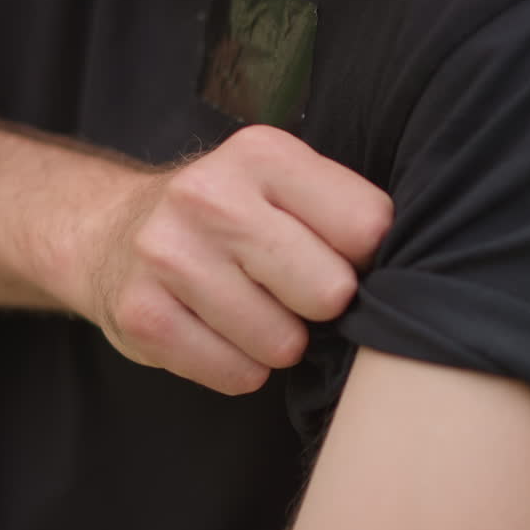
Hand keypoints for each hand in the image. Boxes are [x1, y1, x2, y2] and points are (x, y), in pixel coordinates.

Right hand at [74, 125, 392, 394]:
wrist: (111, 233)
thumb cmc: (226, 218)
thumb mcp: (280, 184)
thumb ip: (340, 209)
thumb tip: (417, 273)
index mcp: (261, 153)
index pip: (368, 226)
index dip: (364, 257)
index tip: (337, 256)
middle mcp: (209, 196)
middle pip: (330, 291)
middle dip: (321, 306)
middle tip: (291, 292)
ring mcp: (168, 256)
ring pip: (282, 344)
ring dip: (278, 343)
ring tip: (250, 310)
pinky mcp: (142, 315)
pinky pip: (237, 376)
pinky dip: (238, 368)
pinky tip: (218, 333)